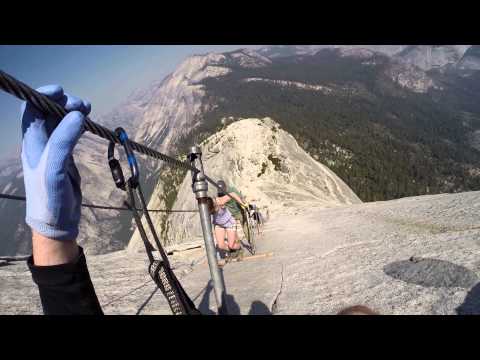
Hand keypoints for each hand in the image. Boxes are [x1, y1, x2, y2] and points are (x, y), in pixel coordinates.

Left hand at [21, 85, 89, 240]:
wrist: (57, 222)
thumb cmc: (51, 198)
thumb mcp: (54, 169)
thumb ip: (63, 141)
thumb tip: (76, 115)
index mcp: (32, 144)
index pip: (32, 110)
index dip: (43, 96)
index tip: (62, 91)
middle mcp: (40, 144)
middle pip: (48, 113)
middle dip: (63, 103)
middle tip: (83, 104)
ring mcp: (53, 150)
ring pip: (60, 122)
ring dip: (72, 112)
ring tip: (88, 108)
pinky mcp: (65, 158)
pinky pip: (70, 134)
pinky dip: (78, 125)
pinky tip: (87, 122)